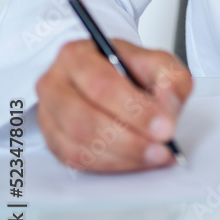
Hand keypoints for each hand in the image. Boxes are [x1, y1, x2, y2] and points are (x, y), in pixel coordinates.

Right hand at [36, 39, 192, 172]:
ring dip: (122, 155)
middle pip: (85, 118)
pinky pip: (77, 160)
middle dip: (129, 138)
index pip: (102, 85)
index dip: (134, 109)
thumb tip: (168, 109)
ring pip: (79, 143)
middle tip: (161, 148)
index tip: (164, 126)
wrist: (112, 76)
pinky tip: (135, 160)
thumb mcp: (158, 62)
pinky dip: (110, 164)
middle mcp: (56, 83)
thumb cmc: (130, 68)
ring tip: (154, 155)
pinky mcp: (53, 139)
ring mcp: (49, 114)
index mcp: (78, 55)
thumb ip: (170, 80)